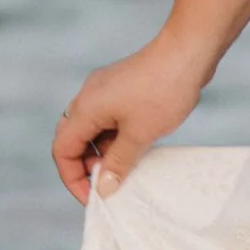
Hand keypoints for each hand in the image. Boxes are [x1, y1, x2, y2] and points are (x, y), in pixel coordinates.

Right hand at [51, 34, 209, 203]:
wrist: (187, 52)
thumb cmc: (163, 91)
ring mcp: (103, 90)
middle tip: (106, 184)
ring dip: (101, 151)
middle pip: (71, 139)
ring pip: (90, 129)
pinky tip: (134, 147)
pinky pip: (106, 118)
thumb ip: (117, 163)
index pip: (62, 150)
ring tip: (124, 168)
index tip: (92, 197)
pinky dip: (113, 137)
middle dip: (85, 166)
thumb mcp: (139, 135)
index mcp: (85, 109)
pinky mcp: (119, 87)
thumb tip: (103, 188)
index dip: (73, 178)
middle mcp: (88, 97)